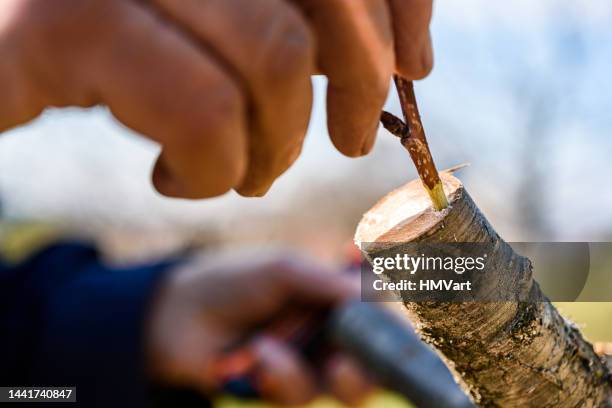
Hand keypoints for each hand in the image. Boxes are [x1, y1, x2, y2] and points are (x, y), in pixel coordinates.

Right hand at [0, 0, 432, 197]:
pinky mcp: (65, 24)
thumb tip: (405, 56)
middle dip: (359, 83)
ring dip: (271, 147)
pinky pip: (200, 108)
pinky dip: (209, 170)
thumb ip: (302, 26)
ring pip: (274, 56)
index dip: (402, 2)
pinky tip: (174, 179)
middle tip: (345, 142)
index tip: (413, 67)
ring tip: (241, 173)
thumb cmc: (115, 57)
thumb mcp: (221, 34)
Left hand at [147, 251, 372, 405]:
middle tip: (343, 361)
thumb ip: (326, 282)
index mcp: (336, 299)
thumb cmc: (234, 282)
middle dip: (368, 364)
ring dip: (302, 369)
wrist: (178, 317)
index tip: (392, 316)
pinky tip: (254, 357)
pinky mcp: (287, 391)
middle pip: (377, 360)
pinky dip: (279, 375)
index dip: (394, 317)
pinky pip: (302, 394)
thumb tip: (367, 292)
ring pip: (344, 387)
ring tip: (263, 348)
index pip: (382, 312)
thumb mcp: (282, 271)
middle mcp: (332, 335)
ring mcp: (311, 365)